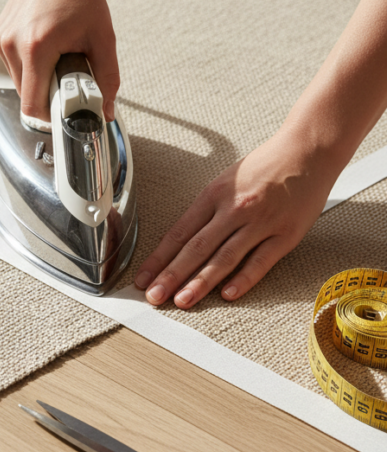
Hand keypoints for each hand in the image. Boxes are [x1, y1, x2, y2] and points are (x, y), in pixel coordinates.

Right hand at [0, 0, 119, 122]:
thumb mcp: (102, 39)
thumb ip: (107, 79)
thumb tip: (105, 109)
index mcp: (36, 46)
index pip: (32, 106)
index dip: (51, 116)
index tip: (66, 111)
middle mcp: (12, 43)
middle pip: (26, 96)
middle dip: (49, 93)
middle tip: (70, 74)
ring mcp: (0, 39)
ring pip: (18, 83)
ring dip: (39, 79)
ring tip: (58, 55)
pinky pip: (12, 67)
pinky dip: (30, 66)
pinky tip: (45, 45)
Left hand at [134, 128, 341, 307]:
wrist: (308, 150)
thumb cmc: (266, 166)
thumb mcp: (227, 181)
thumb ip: (207, 210)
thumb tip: (182, 243)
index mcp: (215, 195)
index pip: (179, 233)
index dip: (159, 259)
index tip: (143, 278)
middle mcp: (235, 209)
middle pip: (196, 247)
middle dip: (171, 275)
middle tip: (154, 297)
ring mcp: (261, 222)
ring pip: (225, 257)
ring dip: (201, 282)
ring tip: (182, 301)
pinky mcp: (286, 234)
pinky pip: (261, 260)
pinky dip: (244, 278)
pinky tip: (227, 294)